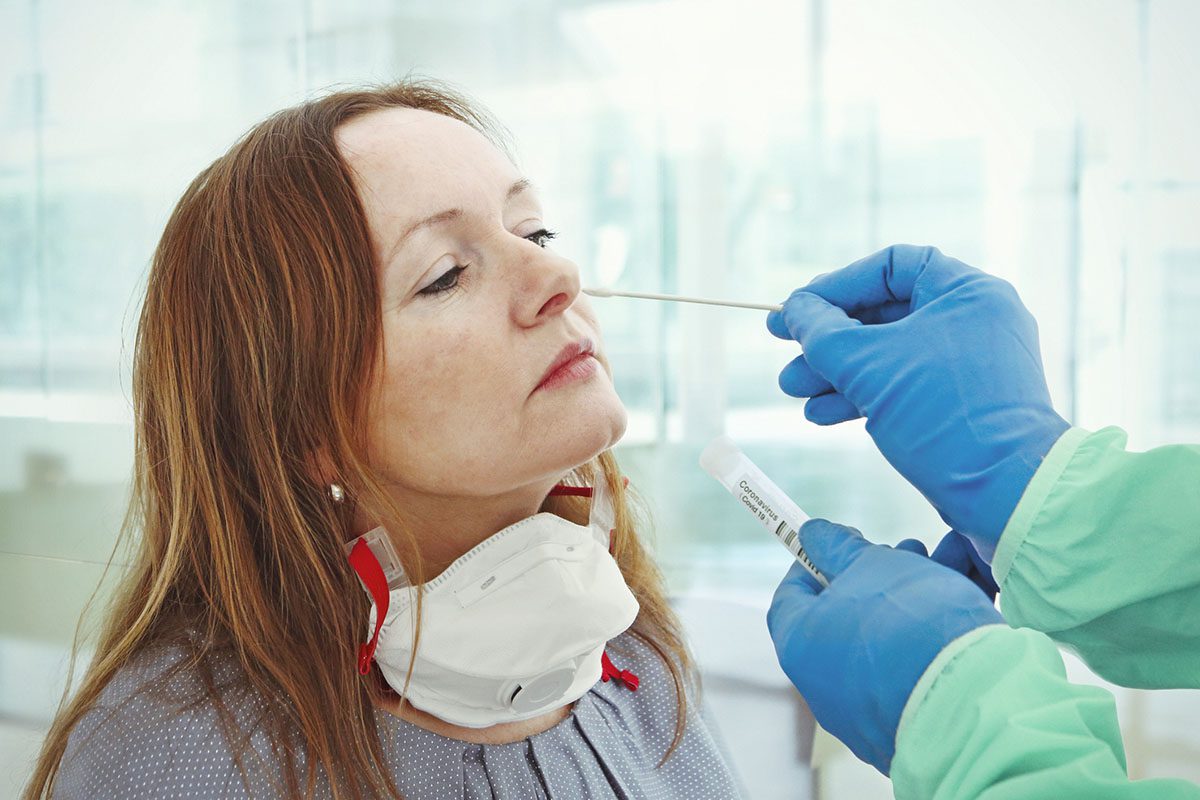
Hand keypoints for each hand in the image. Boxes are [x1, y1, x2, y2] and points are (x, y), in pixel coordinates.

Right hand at [766, 245, 1068, 557]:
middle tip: (784, 352)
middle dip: (827, 339)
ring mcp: (969, 365)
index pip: (889, 266)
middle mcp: (973, 321)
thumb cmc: (945, 416)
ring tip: (794, 391)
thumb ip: (821, 331)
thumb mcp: (868, 365)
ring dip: (836, 372)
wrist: (1006, 492)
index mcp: (967, 292)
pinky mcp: (961, 405)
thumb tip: (795, 310)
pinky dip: (861, 397)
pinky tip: (821, 415)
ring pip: (888, 356)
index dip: (836, 285)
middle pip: (883, 314)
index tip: (797, 309)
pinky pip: (903, 387)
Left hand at [767, 519, 1003, 773]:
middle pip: (847, 614)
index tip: (836, 542)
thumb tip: (814, 535)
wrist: (970, 697)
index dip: (811, 561)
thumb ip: (837, 547)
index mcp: (801, 646)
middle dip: (879, 573)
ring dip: (918, 591)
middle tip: (907, 550)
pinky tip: (972, 586)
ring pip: (892, 635)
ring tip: (951, 556)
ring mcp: (870, 708)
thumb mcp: (870, 564)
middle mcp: (827, 685)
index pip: (791, 596)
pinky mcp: (914, 720)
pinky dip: (939, 627)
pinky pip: (919, 664)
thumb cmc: (908, 623)